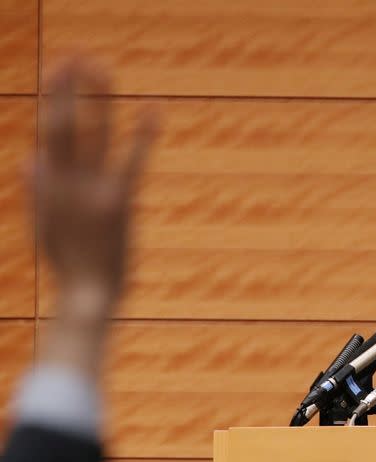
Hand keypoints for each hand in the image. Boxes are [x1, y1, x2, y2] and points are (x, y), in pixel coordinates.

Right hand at [32, 57, 156, 319]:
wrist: (88, 299)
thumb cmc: (71, 270)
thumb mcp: (47, 232)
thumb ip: (39, 195)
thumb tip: (29, 159)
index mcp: (48, 187)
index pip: (48, 135)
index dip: (53, 100)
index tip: (58, 71)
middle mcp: (65, 182)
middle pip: (61, 126)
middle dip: (65, 89)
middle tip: (73, 56)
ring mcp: (91, 190)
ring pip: (90, 134)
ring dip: (94, 99)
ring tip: (99, 66)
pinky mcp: (117, 202)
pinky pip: (132, 160)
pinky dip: (142, 134)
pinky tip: (154, 108)